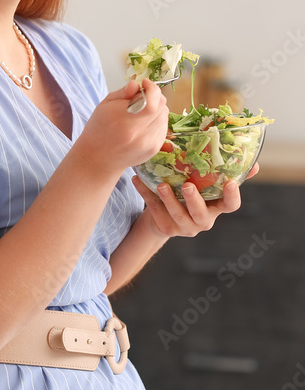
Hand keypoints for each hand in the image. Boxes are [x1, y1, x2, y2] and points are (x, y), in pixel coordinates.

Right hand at [76, 79, 168, 172]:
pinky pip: (163, 127)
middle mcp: (140, 134)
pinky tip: (143, 124)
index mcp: (124, 121)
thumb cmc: (98, 129)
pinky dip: (157, 121)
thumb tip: (137, 85)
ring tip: (141, 113)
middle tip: (142, 98)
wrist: (98, 159)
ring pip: (165, 116)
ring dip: (156, 109)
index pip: (152, 101)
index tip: (145, 84)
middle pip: (161, 107)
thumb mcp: (104, 105)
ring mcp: (149, 143)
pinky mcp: (154, 149)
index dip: (152, 88)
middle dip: (154, 97)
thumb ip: (122, 93)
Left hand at [130, 163, 260, 238]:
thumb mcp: (206, 186)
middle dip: (194, 200)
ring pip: (178, 214)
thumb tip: (251, 161)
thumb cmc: (188, 195)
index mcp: (216, 208)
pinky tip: (138, 180)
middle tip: (186, 186)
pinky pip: (156, 211)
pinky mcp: (166, 228)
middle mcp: (204, 221)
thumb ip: (223, 174)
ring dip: (169, 199)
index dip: (232, 196)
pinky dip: (146, 195)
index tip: (231, 183)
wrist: (163, 218)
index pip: (231, 206)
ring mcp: (185, 227)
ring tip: (161, 184)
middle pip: (202, 214)